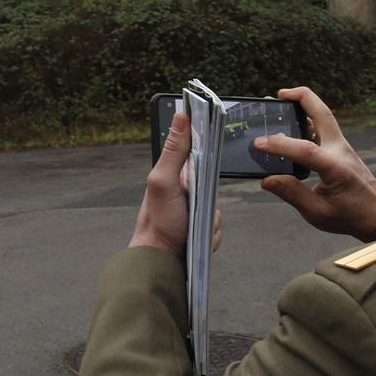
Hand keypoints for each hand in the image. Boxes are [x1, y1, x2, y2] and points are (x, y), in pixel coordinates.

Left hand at [129, 111, 220, 258]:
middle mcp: (185, 188)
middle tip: (197, 207)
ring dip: (211, 218)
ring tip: (194, 225)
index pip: (200, 151)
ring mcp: (194, 208)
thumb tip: (182, 115)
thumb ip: (173, 150)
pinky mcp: (202, 227)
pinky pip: (217, 225)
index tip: (216, 153)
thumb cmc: (158, 220)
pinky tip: (197, 237)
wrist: (162, 260)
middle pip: (214, 182)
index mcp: (174, 173)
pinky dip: (212, 232)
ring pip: (218, 206)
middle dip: (211, 198)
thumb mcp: (164, 180)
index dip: (209, 151)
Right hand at [256, 87, 375, 241]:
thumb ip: (292, 194)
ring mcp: (342, 147)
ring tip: (281, 102)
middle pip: (323, 112)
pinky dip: (307, 119)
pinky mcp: (340, 148)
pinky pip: (323, 127)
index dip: (280, 145)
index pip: (305, 149)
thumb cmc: (350, 216)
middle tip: (278, 94)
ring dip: (304, 104)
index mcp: (336, 168)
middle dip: (300, 97)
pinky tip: (292, 124)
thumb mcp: (318, 213)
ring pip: (324, 115)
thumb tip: (267, 180)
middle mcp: (341, 150)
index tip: (259, 143)